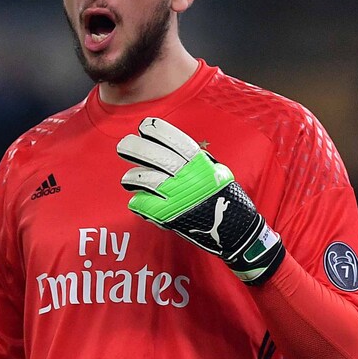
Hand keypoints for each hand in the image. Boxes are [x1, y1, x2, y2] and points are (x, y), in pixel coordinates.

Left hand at [117, 117, 284, 284]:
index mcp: (200, 166)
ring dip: (133, 177)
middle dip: (137, 148)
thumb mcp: (217, 173)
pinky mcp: (168, 216)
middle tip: (124, 144)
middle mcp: (188, 178)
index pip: (177, 142)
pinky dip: (137, 201)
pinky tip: (136, 200)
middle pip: (157, 158)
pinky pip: (143, 204)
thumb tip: (173, 150)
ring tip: (129, 178)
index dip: (159, 132)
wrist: (234, 232)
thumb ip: (196, 162)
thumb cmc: (224, 199)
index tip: (146, 126)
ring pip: (146, 179)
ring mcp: (177, 197)